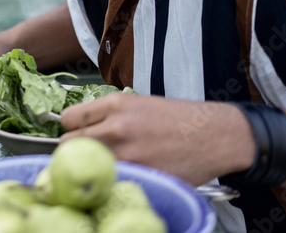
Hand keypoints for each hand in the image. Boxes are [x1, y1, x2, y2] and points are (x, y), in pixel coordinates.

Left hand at [60, 93, 251, 185]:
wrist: (217, 135)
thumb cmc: (179, 118)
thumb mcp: (139, 103)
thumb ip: (109, 114)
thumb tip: (82, 127)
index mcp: (116, 104)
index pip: (68, 118)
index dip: (70, 128)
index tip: (76, 134)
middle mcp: (118, 127)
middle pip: (71, 143)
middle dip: (75, 150)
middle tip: (85, 155)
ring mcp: (130, 154)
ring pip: (90, 165)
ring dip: (92, 167)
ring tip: (103, 167)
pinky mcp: (144, 175)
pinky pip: (113, 180)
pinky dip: (113, 181)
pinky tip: (122, 177)